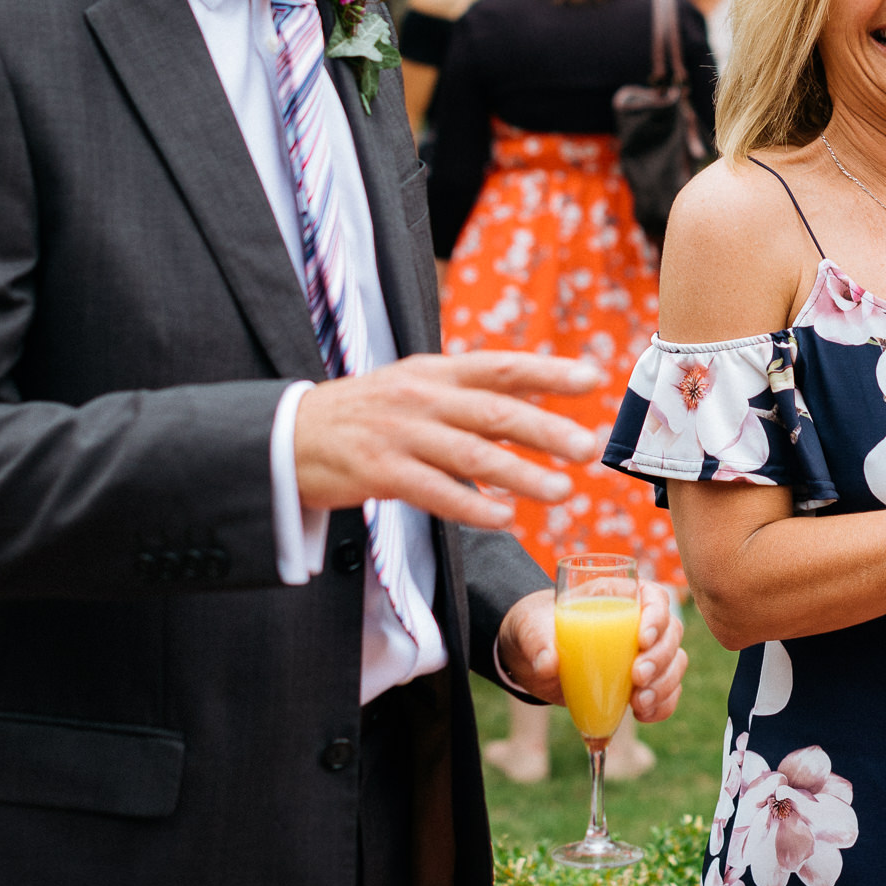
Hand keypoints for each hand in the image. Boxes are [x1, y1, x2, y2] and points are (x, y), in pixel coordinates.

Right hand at [291, 350, 601, 527]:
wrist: (291, 434)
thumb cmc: (368, 414)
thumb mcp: (418, 390)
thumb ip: (470, 399)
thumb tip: (534, 408)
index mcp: (437, 372)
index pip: (502, 366)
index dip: (548, 372)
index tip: (594, 378)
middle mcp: (423, 397)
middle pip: (495, 411)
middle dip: (546, 429)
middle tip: (588, 448)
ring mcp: (400, 434)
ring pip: (471, 455)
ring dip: (521, 475)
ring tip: (561, 493)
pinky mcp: (378, 471)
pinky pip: (433, 491)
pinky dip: (471, 505)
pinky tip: (503, 518)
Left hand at [497, 582, 689, 722]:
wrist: (531, 656)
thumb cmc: (536, 629)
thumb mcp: (531, 629)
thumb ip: (538, 642)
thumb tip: (548, 664)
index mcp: (616, 596)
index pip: (654, 597)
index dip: (657, 616)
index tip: (643, 639)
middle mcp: (637, 623)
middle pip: (671, 633)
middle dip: (661, 657)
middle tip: (637, 677)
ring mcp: (641, 654)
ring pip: (674, 663)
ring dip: (665, 684)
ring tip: (639, 702)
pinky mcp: (638, 683)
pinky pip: (666, 692)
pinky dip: (662, 705)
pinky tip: (644, 715)